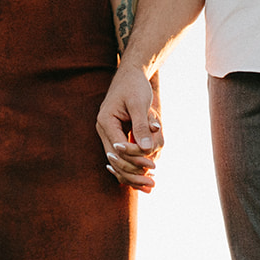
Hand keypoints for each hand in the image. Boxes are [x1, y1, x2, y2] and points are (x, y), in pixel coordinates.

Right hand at [96, 63, 162, 191]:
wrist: (131, 74)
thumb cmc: (135, 86)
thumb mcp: (139, 103)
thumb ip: (141, 126)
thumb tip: (145, 150)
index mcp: (106, 121)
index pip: (119, 149)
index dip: (136, 159)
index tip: (153, 166)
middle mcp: (105, 130)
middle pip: (116, 161)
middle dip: (135, 172)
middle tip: (153, 184)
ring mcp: (110, 134)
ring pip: (119, 163)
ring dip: (135, 172)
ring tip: (151, 185)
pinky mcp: (118, 136)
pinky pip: (124, 157)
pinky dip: (135, 167)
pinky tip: (146, 178)